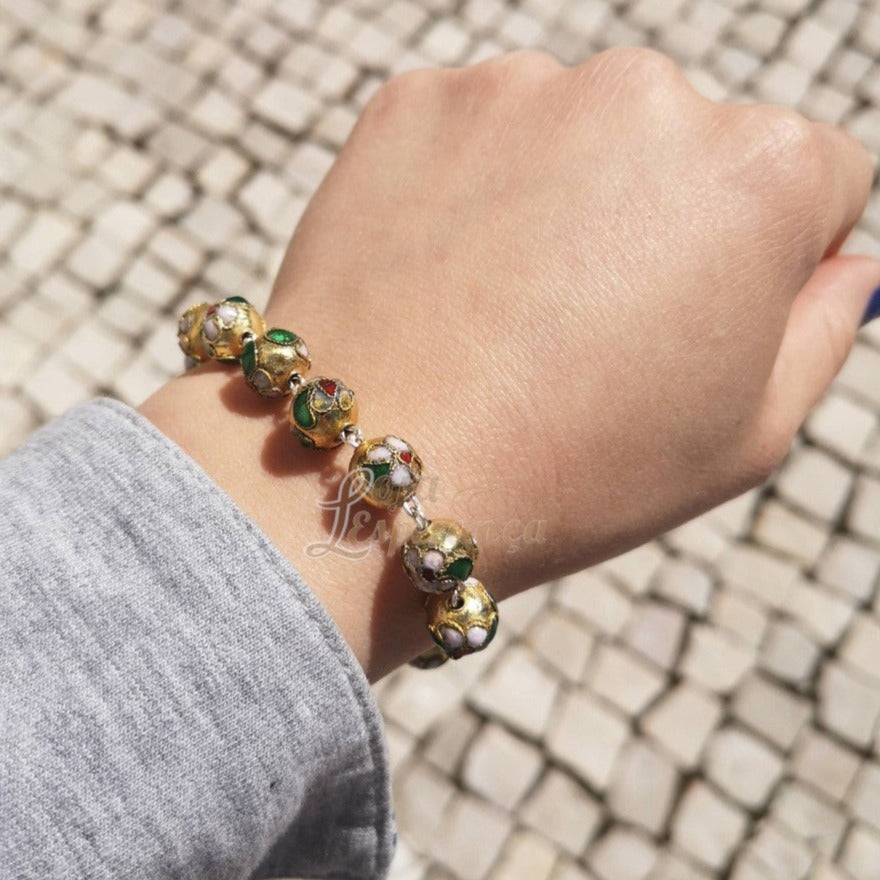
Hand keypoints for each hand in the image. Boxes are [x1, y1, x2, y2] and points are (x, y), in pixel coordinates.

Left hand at [141, 49, 878, 679]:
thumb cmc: (572, 471)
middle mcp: (645, 96)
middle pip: (689, 150)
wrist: (376, 470)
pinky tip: (445, 281)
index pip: (816, 181)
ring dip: (560, 203)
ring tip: (505, 315)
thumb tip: (841, 262)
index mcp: (757, 172)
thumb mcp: (746, 436)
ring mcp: (518, 89)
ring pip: (575, 138)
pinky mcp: (415, 104)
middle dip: (661, 225)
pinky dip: (470, 194)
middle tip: (587, 333)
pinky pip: (474, 138)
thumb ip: (820, 329)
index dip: (767, 262)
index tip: (696, 324)